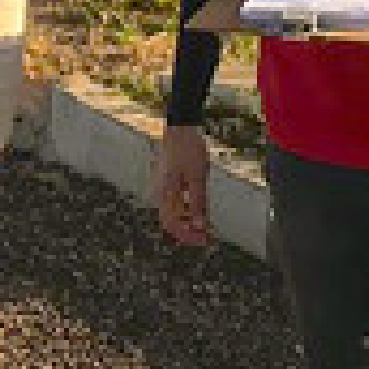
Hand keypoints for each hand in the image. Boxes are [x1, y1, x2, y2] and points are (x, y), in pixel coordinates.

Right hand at [157, 124, 211, 245]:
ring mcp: (163, 188)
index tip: (205, 240)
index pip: (172, 225)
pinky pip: (176, 204)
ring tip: (207, 227)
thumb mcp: (197, 177)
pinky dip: (187, 211)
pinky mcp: (168, 183)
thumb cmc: (188, 149)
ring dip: (189, 222)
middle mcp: (160, 193)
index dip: (188, 236)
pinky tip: (200, 212)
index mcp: (165, 193)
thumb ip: (198, 202)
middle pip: (171, 222)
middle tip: (209, 237)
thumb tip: (201, 226)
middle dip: (190, 232)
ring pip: (174, 214)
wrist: (180, 127)